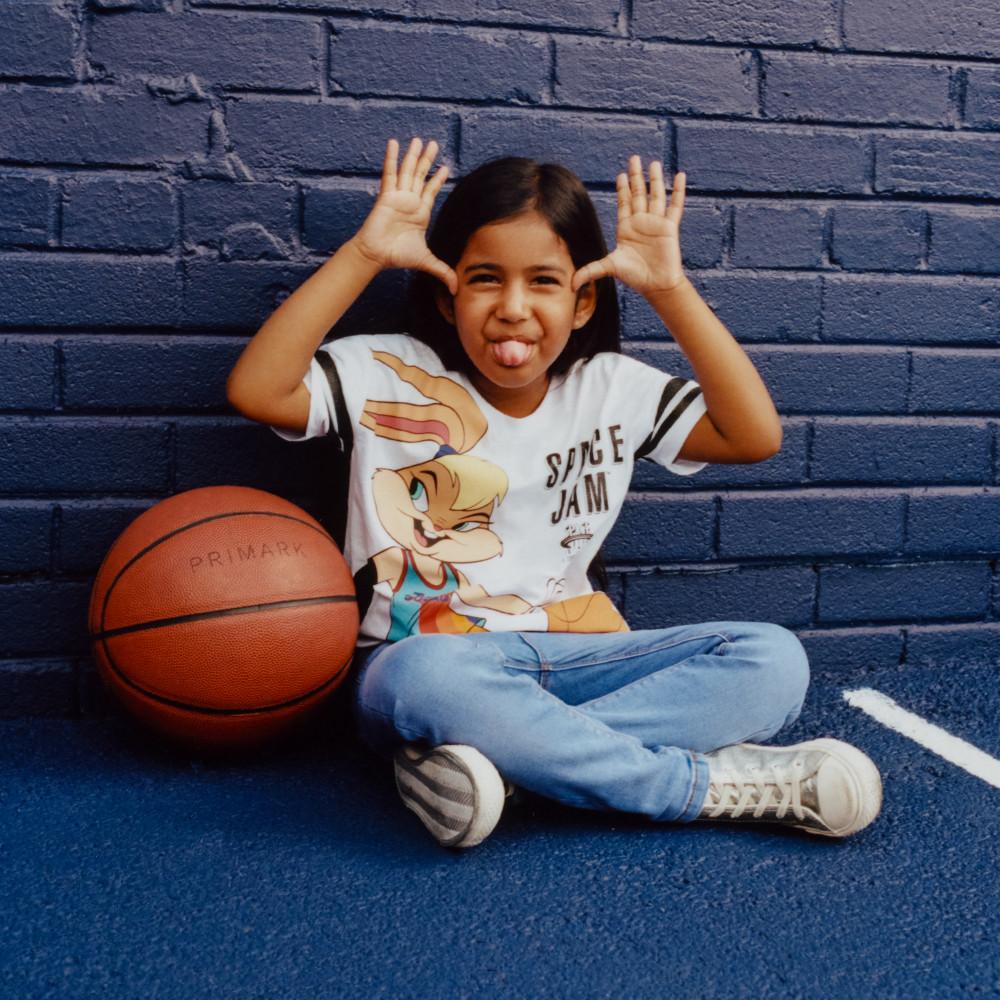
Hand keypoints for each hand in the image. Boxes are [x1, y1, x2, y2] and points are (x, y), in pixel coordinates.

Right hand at [352, 137, 456, 293]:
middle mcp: (410, 201)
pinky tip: (394, 143)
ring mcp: (398, 196)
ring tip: (419, 140)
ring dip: (413, 155)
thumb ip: (442, 271)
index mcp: (420, 213)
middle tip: (434, 143)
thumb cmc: (398, 256)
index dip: (438, 179)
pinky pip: (390, 173)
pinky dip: (392, 158)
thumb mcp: (426, 261)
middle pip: (420, 176)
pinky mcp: (386, 195)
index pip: (431, 191)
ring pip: (408, 171)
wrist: (377, 255)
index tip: (446, 166)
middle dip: (427, 160)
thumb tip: (457, 288)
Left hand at [572, 156, 685, 295]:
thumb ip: (590, 271)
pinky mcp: (669, 227)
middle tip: (634, 158)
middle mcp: (641, 222)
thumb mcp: (610, 268)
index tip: (621, 174)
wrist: (656, 285)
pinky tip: (680, 176)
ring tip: (653, 163)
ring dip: (655, 180)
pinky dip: (678, 191)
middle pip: (639, 193)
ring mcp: (656, 223)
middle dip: (636, 176)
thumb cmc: (634, 277)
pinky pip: (675, 206)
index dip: (622, 189)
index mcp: (626, 228)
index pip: (624, 203)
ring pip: (656, 195)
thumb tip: (571, 285)